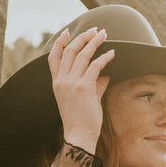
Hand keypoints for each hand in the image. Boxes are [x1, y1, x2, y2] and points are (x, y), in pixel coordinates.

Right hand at [48, 27, 114, 153]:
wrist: (79, 137)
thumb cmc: (82, 121)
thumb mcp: (85, 99)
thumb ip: (94, 85)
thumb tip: (105, 75)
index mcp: (57, 83)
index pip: (53, 57)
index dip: (59, 42)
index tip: (68, 31)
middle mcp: (62, 81)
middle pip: (69, 51)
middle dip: (82, 37)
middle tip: (95, 30)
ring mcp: (71, 83)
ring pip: (82, 55)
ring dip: (94, 42)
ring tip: (104, 35)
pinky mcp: (84, 88)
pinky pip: (95, 66)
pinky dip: (104, 57)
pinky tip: (112, 53)